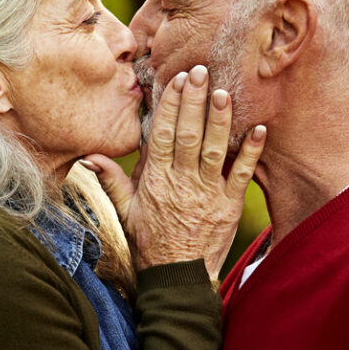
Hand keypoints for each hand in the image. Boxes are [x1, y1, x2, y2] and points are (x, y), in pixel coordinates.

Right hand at [83, 65, 265, 280]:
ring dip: (219, 119)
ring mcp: (208, 193)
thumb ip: (111, 180)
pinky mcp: (230, 205)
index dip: (170, 106)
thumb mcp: (125, 212)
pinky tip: (259, 128)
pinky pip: (242, 173)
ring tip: (223, 92)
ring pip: (214, 149)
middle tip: (200, 71)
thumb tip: (90, 156)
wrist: (177, 278)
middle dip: (194, 101)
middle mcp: (182, 183)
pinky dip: (251, 151)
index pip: (162, 135)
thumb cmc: (150, 242)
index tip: (175, 81)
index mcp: (156, 181)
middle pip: (188, 134)